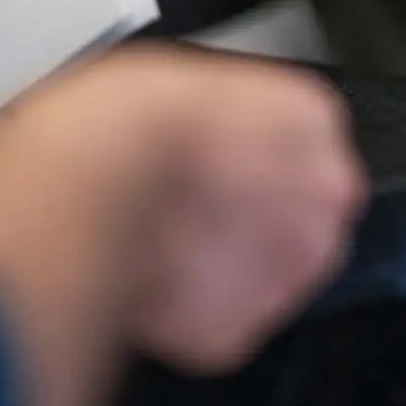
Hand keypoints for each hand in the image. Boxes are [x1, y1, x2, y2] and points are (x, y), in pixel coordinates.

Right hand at [0, 45, 366, 405]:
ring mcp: (286, 273)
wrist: (85, 189)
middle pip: (298, 215)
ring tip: (155, 241)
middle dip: (245, 218)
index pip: (305, 142)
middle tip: (185, 206)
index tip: (216, 161)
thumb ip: (217, 114)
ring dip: (218, 265)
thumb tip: (198, 129)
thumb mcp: (175, 74)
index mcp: (308, 120)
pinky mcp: (236, 331)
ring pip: (259, 276)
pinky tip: (141, 276)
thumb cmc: (116, 122)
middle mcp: (320, 198)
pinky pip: (212, 323)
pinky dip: (181, 310)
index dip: (251, 156)